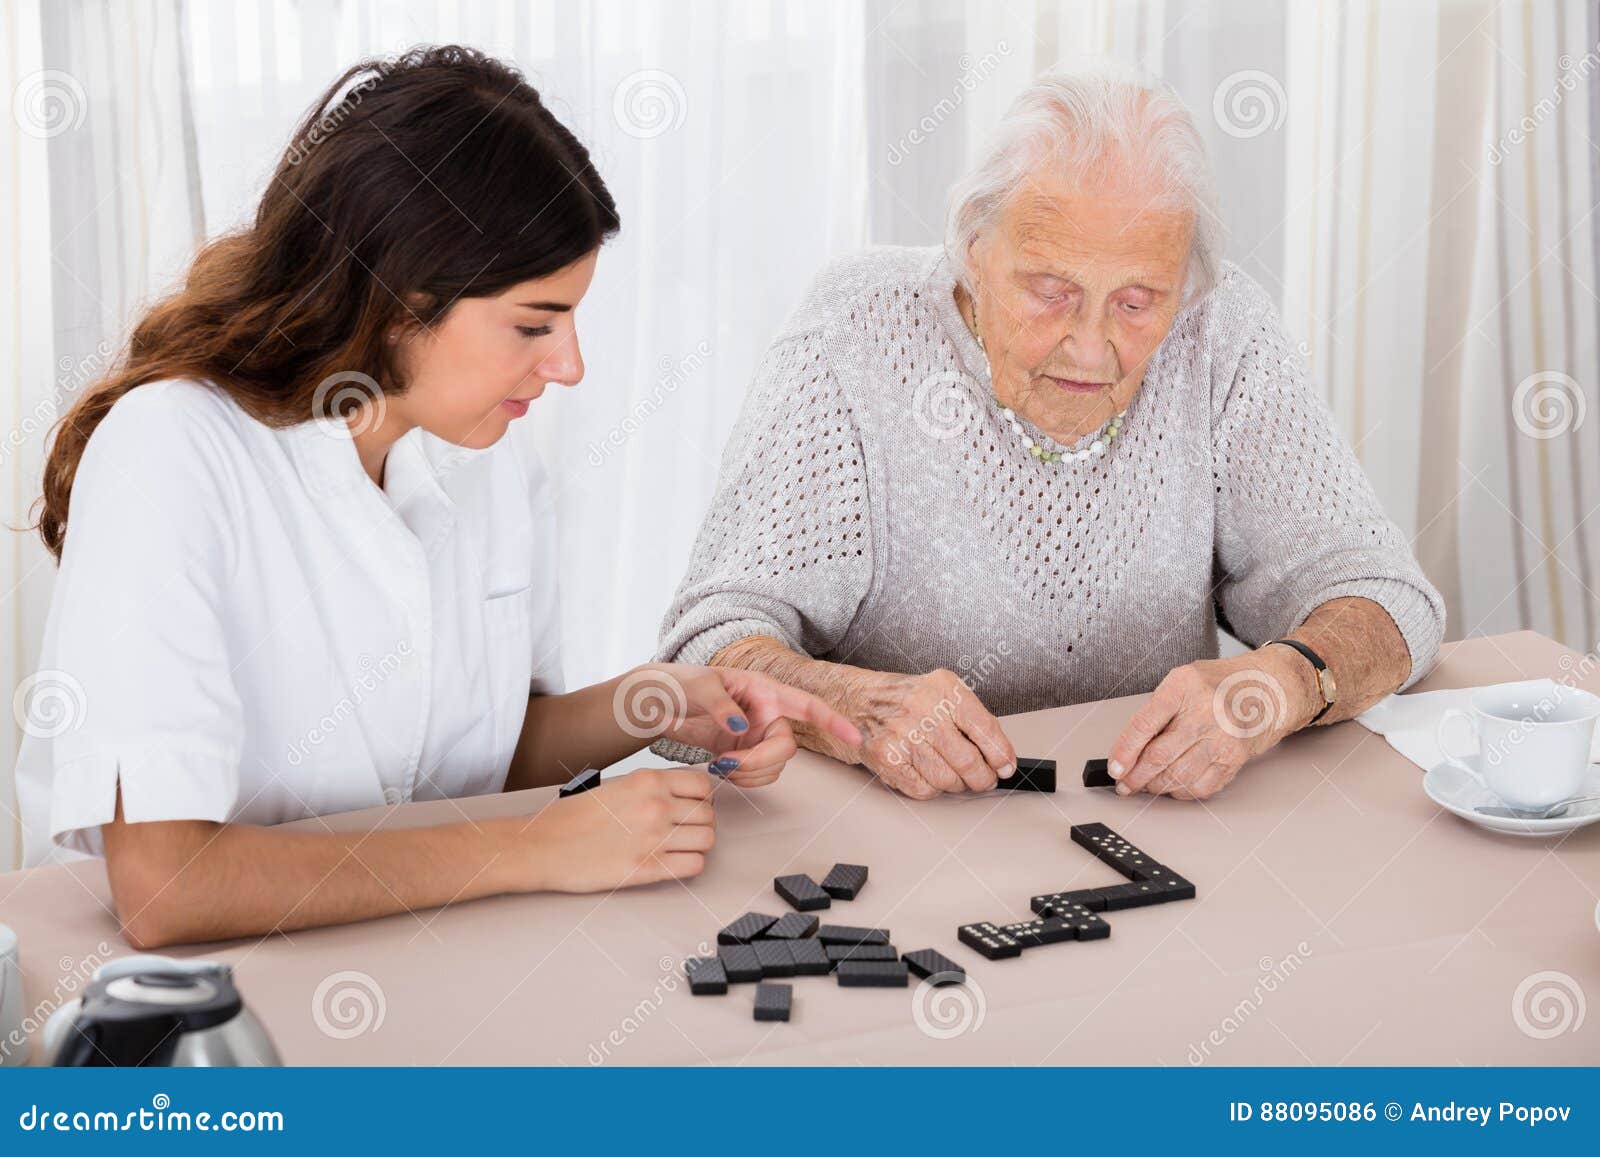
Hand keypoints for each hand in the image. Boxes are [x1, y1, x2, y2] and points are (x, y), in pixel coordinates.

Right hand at [513, 768, 715, 890]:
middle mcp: (655, 805)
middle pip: (709, 814)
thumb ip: (650, 788)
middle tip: (684, 831)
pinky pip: (694, 865)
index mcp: (647, 780)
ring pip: (707, 840)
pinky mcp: (647, 869)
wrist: (541, 846)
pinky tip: (672, 863)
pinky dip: (689, 865)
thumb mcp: (615, 786)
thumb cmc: (571, 817)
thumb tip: (682, 796)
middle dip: (701, 823)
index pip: (703, 785)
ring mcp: (653, 837)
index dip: (702, 798)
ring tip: (678, 848)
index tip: (692, 807)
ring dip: (697, 845)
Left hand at [616, 663, 862, 787]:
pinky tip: (719, 769)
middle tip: (728, 764)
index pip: (807, 706)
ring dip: (749, 774)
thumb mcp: (698, 686)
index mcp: (764, 690)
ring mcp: (756, 736)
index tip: (856, 737)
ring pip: (773, 767)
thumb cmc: (679, 683)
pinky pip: (757, 775)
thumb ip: (721, 705)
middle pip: (786, 748)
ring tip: (718, 766)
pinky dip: (742, 779)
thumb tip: (741, 726)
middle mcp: (766, 714)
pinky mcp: (742, 753)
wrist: (657, 704)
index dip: (833, 722)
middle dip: (761, 762)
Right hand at [841, 668, 1016, 798]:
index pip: (985, 728)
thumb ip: (971, 718)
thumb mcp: (941, 692)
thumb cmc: (904, 700)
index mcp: (944, 688)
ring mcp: (902, 734)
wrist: (857, 701)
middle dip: (982, 778)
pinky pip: (924, 789)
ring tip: (953, 775)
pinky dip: (932, 788)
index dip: (1001, 754)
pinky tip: (927, 773)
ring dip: (956, 784)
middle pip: (968, 761)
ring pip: (947, 779)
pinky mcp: (887, 758)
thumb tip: (1000, 754)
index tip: (1006, 767)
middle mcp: (922, 709)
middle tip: (984, 779)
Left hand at [1107, 648, 1319, 800]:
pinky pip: (1202, 786)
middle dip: (1136, 777)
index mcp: (1183, 686)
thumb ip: (1158, 709)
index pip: (1144, 725)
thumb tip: (1129, 749)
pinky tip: (1174, 786)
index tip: (1114, 768)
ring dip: (1156, 787)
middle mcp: (1204, 711)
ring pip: (1179, 776)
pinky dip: (1182, 792)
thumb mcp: (1184, 681)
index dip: (1124, 752)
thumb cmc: (1221, 683)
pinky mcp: (1236, 757)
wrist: (1270, 687)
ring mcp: (1223, 736)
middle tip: (1125, 784)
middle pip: (1159, 755)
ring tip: (1147, 785)